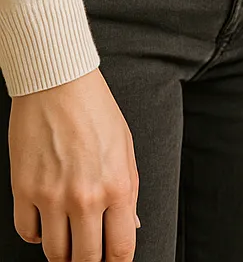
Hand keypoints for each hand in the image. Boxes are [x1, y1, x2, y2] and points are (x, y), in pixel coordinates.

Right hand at [10, 70, 137, 261]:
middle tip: (89, 259)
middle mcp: (85, 198)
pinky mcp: (23, 191)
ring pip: (54, 252)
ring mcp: (51, 197)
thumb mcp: (126, 150)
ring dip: (62, 254)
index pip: (120, 247)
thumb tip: (131, 224)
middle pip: (85, 258)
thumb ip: (129, 192)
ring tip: (68, 245)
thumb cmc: (96, 112)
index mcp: (118, 188)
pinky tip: (45, 227)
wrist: (59, 87)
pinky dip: (36, 236)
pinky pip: (27, 232)